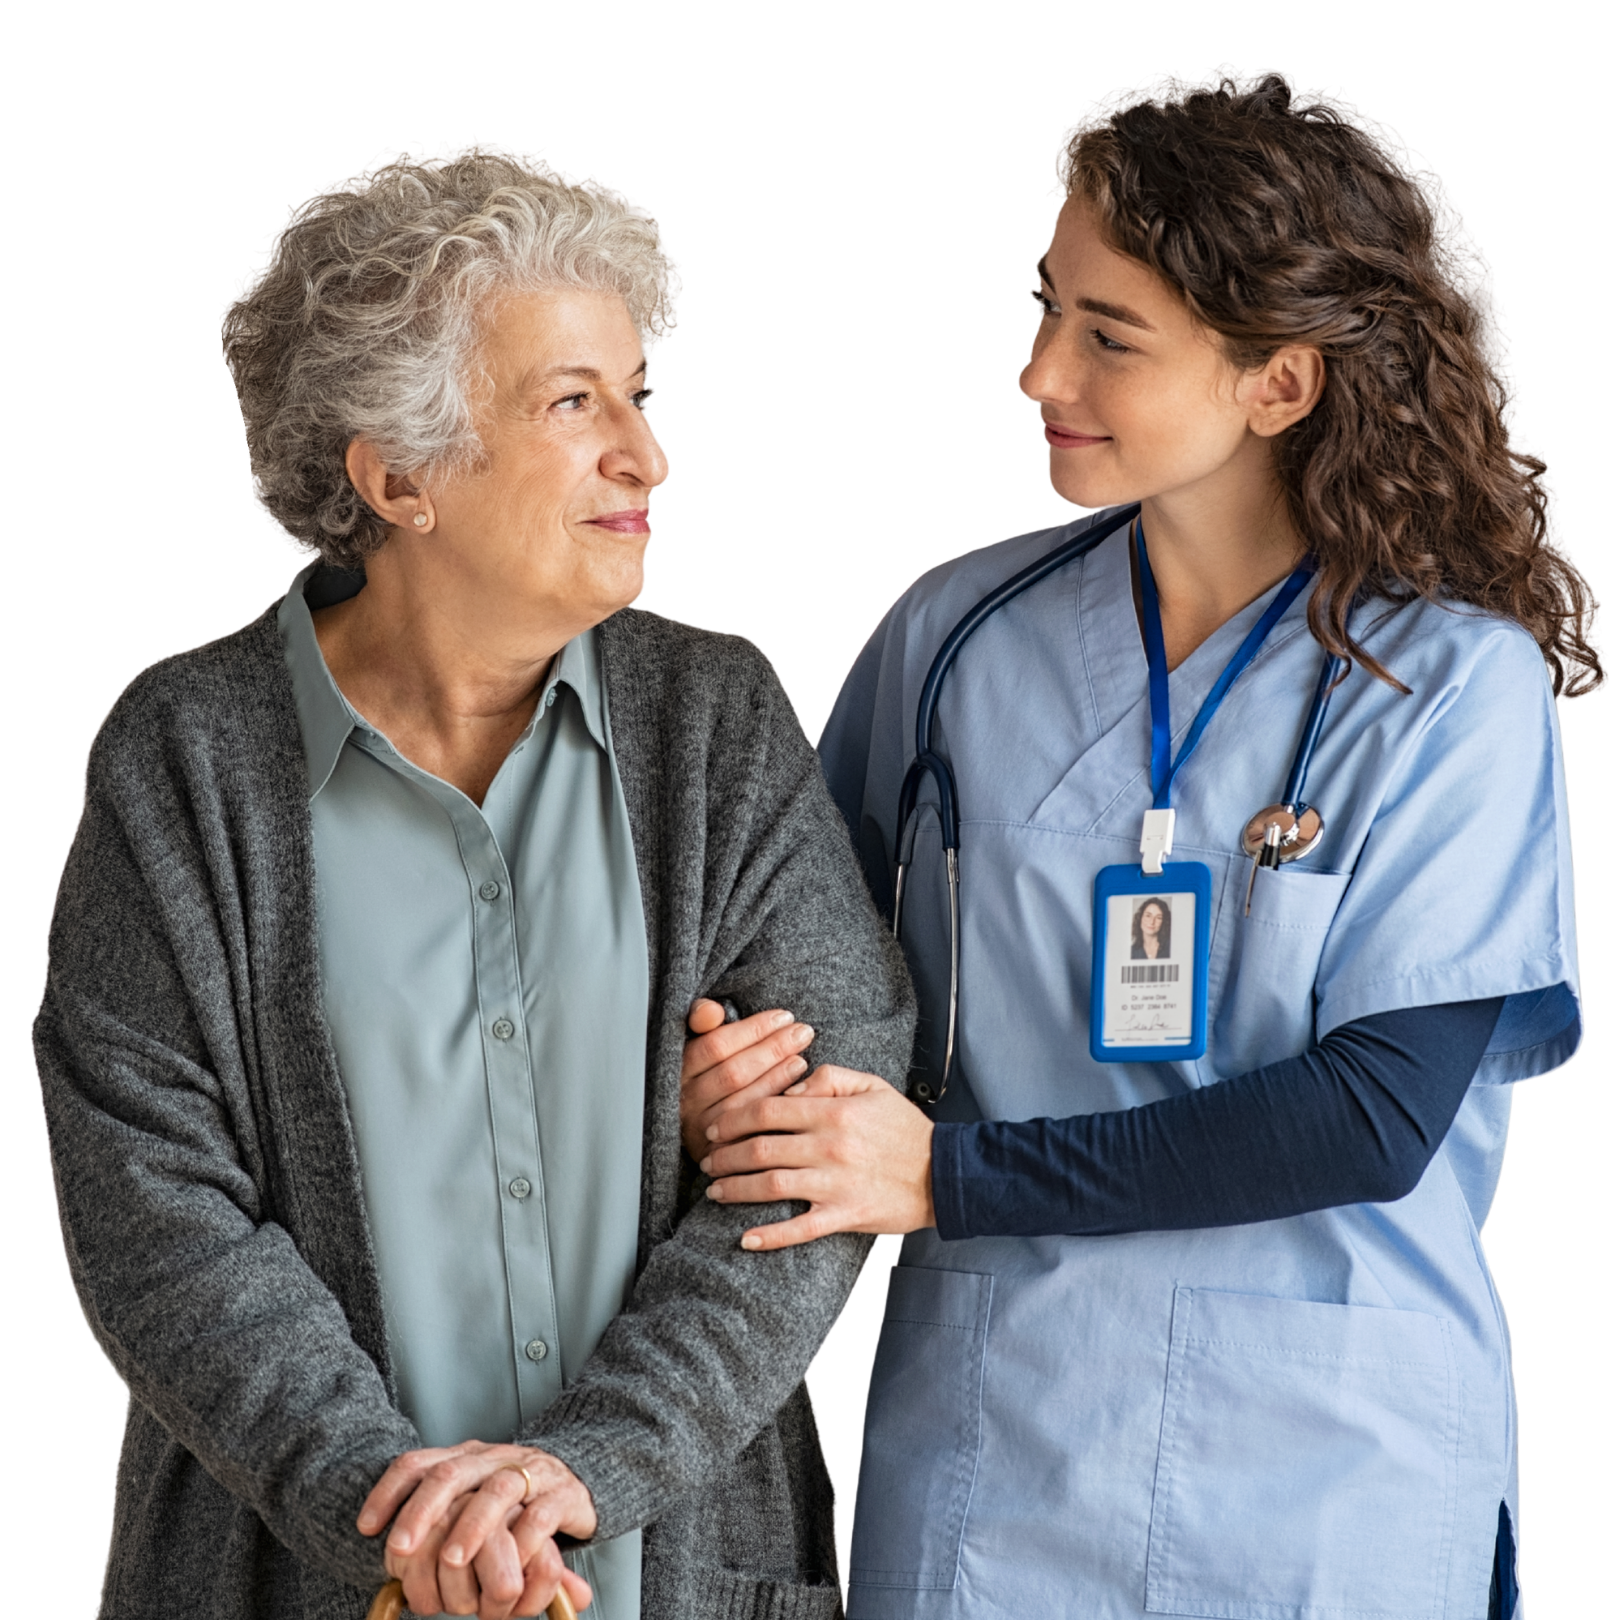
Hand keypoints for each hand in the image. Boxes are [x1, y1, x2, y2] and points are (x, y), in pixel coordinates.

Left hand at [358, 1441, 595, 1618]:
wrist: (580, 1476)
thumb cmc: (513, 1500)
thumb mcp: (471, 1499)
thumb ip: (434, 1517)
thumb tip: (373, 1539)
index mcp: (467, 1458)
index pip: (420, 1462)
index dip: (389, 1491)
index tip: (366, 1527)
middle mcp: (494, 1459)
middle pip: (453, 1472)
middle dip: (422, 1510)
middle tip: (400, 1547)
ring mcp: (530, 1473)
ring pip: (497, 1490)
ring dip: (471, 1526)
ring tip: (451, 1560)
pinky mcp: (563, 1495)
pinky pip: (540, 1516)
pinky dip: (522, 1541)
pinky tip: (508, 1564)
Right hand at [680, 999, 816, 1163]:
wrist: (704, 1128)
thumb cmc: (709, 1072)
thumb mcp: (700, 1042)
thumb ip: (701, 1019)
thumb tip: (712, 1011)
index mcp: (679, 1070)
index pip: (716, 1046)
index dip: (753, 1030)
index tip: (783, 1017)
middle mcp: (685, 1101)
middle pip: (732, 1073)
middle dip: (773, 1049)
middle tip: (803, 1032)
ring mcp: (701, 1130)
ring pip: (742, 1102)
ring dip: (776, 1078)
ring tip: (802, 1059)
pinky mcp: (718, 1154)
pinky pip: (750, 1130)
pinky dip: (774, 1107)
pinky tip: (796, 1092)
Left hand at [699, 1065, 935, 1249]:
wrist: (944, 1173)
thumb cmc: (905, 1128)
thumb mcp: (872, 1086)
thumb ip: (829, 1077)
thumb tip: (789, 1088)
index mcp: (833, 1112)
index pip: (767, 1109)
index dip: (733, 1117)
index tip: (715, 1126)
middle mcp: (829, 1147)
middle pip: (760, 1148)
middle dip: (724, 1155)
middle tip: (706, 1160)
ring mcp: (835, 1184)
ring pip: (770, 1186)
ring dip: (736, 1189)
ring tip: (715, 1191)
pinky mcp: (845, 1215)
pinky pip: (800, 1230)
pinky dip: (770, 1236)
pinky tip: (745, 1238)